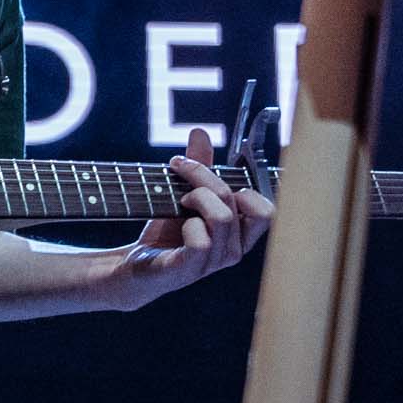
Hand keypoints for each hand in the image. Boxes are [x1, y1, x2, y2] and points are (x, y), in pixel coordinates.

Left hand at [120, 127, 273, 300]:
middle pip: (240, 203)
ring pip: (222, 217)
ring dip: (196, 196)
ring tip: (178, 198)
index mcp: (239, 233)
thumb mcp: (183, 194)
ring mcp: (213, 263)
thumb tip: (200, 132)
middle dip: (208, 178)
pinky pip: (200, 241)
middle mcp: (232, 250)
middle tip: (182, 172)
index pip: (267, 210)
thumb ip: (198, 166)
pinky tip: (177, 223)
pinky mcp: (189, 270)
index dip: (246, 187)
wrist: (136, 264)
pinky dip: (187, 224)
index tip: (216, 175)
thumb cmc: (166, 232)